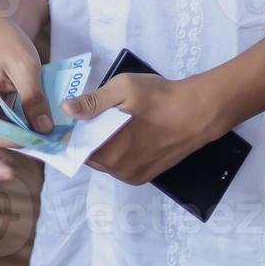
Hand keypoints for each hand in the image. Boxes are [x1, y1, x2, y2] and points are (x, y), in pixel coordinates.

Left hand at [66, 73, 221, 186]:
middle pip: (89, 154)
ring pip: (104, 160)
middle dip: (86, 136)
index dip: (71, 131)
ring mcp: (133, 175)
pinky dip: (116, 151)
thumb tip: (66, 110)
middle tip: (91, 115)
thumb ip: (92, 102)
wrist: (198, 112)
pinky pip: (120, 165)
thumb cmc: (160, 98)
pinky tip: (124, 134)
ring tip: (109, 123)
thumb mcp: (123, 88)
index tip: (70, 117)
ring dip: (101, 144)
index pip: (76, 146)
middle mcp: (119, 170)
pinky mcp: (145, 176)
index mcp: (110, 152)